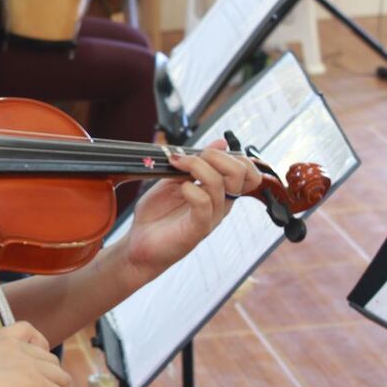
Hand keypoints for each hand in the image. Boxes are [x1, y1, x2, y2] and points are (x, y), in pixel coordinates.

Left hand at [124, 141, 261, 282]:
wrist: (139, 244)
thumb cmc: (158, 214)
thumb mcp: (174, 180)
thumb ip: (195, 162)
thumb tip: (222, 143)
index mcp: (219, 192)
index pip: (247, 171)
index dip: (232, 155)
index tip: (203, 151)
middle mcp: (220, 204)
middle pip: (241, 172)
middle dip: (214, 155)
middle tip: (188, 157)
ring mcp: (211, 217)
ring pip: (220, 183)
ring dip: (195, 166)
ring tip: (175, 165)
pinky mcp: (197, 229)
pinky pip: (204, 203)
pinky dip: (191, 189)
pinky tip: (180, 188)